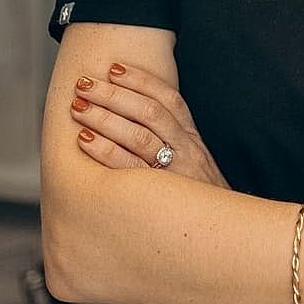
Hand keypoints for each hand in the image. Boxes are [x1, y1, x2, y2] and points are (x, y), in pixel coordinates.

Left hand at [70, 63, 227, 187]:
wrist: (224, 235)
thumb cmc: (200, 200)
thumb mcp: (195, 165)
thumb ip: (173, 142)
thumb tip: (136, 118)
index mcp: (193, 139)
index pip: (169, 99)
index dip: (141, 80)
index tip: (114, 68)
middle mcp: (187, 150)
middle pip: (149, 112)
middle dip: (114, 94)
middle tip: (84, 84)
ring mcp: (176, 172)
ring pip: (138, 136)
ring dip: (104, 118)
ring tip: (79, 108)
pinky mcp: (163, 196)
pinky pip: (130, 169)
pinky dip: (106, 152)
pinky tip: (85, 141)